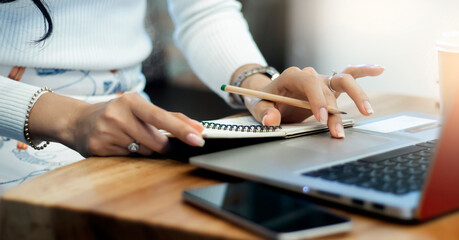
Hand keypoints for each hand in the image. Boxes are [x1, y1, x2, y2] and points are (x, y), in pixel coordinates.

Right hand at [29, 93, 204, 156]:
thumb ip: (169, 117)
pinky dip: (130, 155)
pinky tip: (119, 144)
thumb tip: (197, 127)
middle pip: (156, 141)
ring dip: (145, 149)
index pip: (161, 117)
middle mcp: (118, 115)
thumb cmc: (117, 114)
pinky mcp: (98, 149)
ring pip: (144, 152)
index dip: (182, 129)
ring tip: (130, 138)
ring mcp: (106, 133)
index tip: (198, 138)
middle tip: (156, 140)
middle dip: (162, 145)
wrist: (78, 122)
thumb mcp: (139, 108)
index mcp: (131, 101)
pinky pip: (128, 159)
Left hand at [238, 64, 383, 137]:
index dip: (317, 99)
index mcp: (292, 76)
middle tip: (337, 129)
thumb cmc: (264, 100)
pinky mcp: (329, 86)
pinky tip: (380, 69)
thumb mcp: (258, 107)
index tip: (321, 118)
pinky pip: (349, 75)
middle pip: (328, 87)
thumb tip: (271, 120)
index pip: (309, 83)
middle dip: (335, 109)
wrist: (268, 96)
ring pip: (344, 80)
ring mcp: (322, 80)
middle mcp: (310, 75)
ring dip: (356, 95)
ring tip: (367, 111)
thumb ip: (264, 113)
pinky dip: (364, 71)